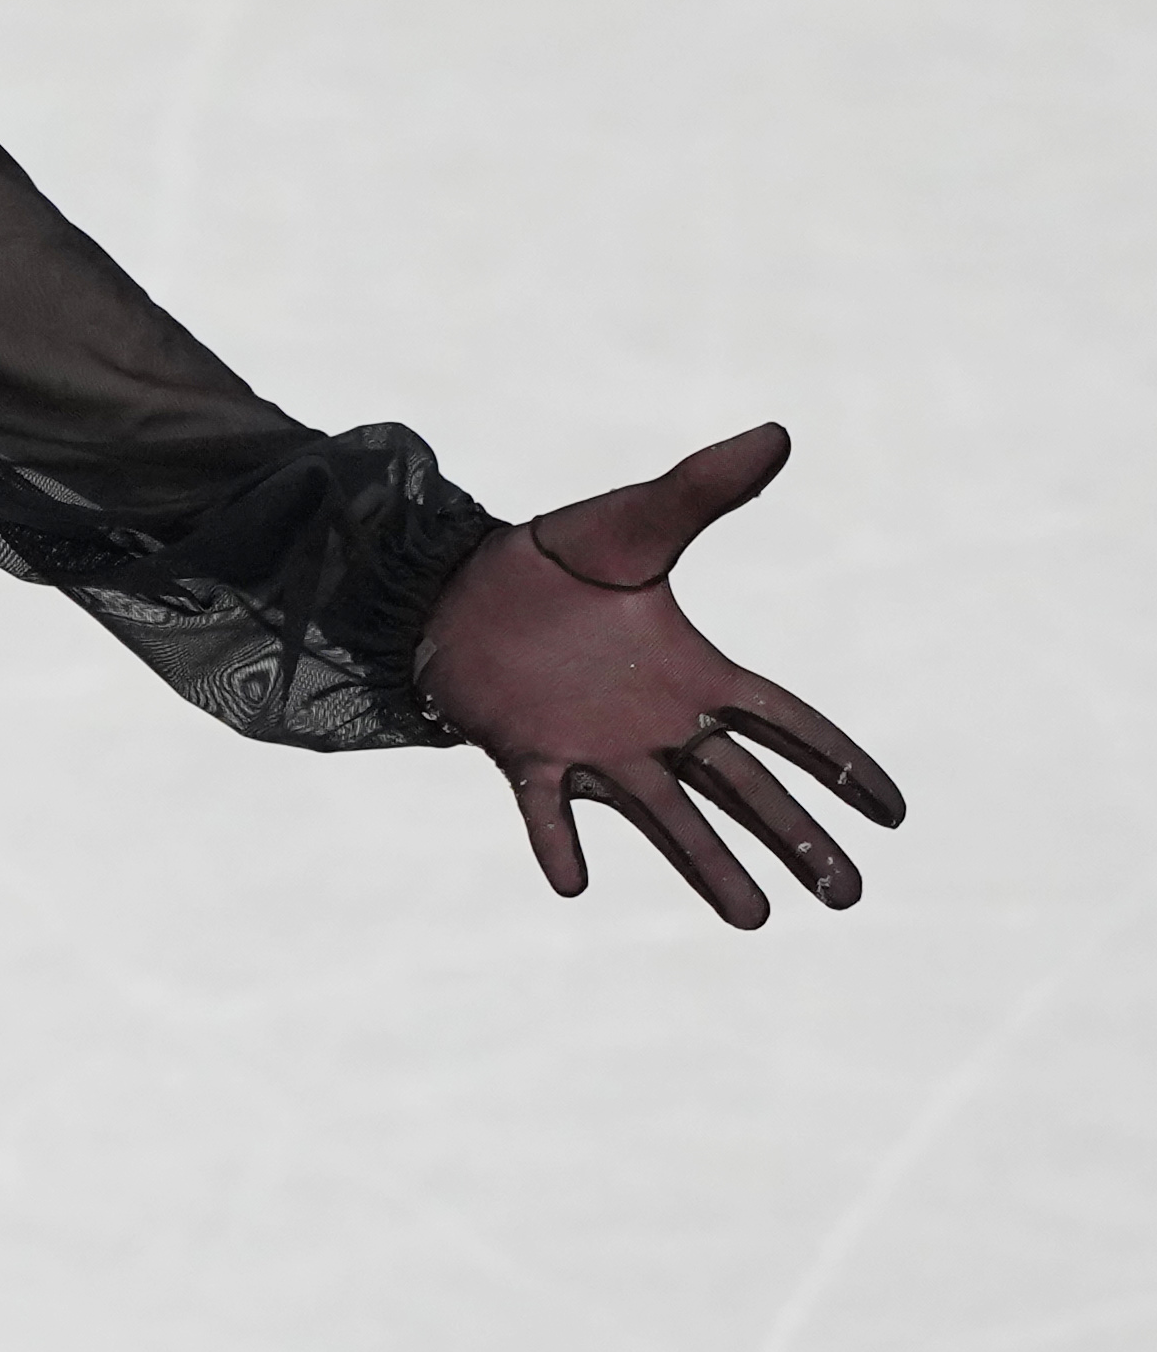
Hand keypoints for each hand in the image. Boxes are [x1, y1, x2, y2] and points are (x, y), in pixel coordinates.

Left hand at [416, 422, 900, 927]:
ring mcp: (594, 747)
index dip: (839, 765)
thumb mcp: (638, 520)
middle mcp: (655, 724)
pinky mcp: (528, 754)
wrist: (457, 586)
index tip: (894, 814)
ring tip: (754, 919)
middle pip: (743, 791)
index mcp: (693, 674)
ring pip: (666, 817)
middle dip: (796, 841)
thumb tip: (779, 433)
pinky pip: (546, 807)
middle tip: (847, 895)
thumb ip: (705, 487)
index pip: (785, 725)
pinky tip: (574, 883)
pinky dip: (558, 841)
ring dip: (706, 865)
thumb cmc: (557, 561)